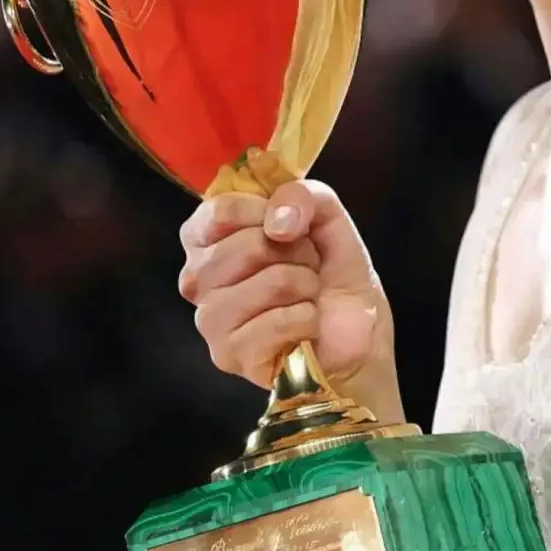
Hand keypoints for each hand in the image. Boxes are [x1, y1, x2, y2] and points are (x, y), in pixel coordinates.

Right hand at [178, 177, 398, 409]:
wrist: (355, 324)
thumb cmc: (328, 268)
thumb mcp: (323, 213)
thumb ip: (300, 194)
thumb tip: (277, 222)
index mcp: (204, 238)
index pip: (221, 211)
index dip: (266, 213)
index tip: (289, 227)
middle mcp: (196, 279)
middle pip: (248, 246)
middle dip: (296, 252)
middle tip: (303, 267)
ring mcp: (209, 321)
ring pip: (271, 283)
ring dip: (305, 286)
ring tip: (305, 295)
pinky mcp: (230, 356)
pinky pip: (279, 323)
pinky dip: (307, 318)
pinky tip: (304, 323)